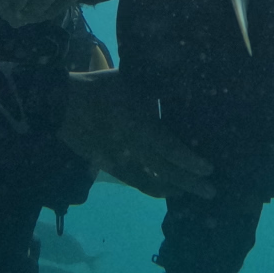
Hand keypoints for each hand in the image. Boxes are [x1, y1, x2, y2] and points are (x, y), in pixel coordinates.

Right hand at [60, 71, 215, 198]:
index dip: (189, 161)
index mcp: (138, 124)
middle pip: (164, 171)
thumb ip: (159, 85)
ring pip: (150, 182)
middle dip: (188, 183)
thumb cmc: (101, 88)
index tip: (209, 169)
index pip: (168, 147)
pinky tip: (163, 191)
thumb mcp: (132, 79)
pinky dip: (152, 188)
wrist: (63, 105)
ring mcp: (121, 160)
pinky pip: (135, 182)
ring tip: (189, 193)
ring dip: (172, 189)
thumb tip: (186, 81)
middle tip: (210, 192)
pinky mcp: (111, 166)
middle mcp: (133, 147)